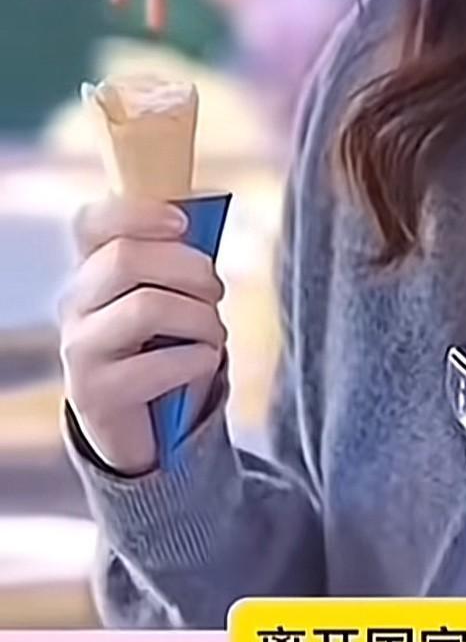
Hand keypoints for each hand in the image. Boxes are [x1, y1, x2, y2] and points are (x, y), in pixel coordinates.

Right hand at [59, 197, 227, 473]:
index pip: (92, 223)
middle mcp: (74, 305)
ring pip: (147, 307)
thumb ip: (174, 260)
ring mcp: (79, 349)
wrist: (144, 427)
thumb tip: (202, 220)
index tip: (183, 223)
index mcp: (90, 270)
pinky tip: (202, 363)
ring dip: (200, 318)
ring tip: (213, 334)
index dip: (139, 213)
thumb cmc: (163, 348)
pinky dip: (199, 360)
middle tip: (215, 291)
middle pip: (125, 259)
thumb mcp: (167, 296)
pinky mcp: (95, 393)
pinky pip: (161, 363)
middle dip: (190, 269)